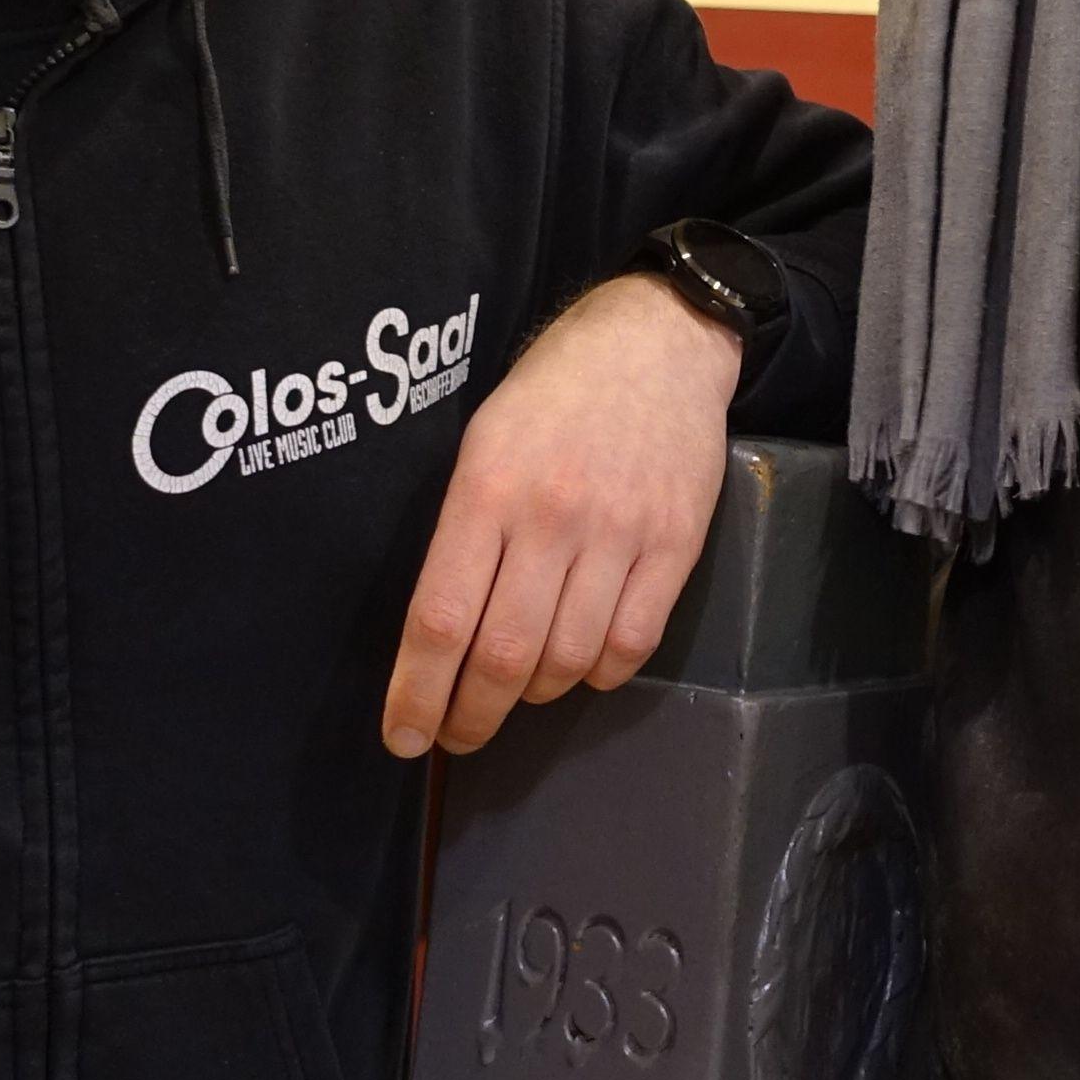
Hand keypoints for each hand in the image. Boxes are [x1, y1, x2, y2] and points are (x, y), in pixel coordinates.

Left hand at [382, 272, 738, 758]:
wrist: (658, 341)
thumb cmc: (552, 391)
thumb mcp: (481, 440)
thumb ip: (462, 531)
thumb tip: (440, 634)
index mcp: (487, 487)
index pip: (441, 618)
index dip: (417, 694)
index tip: (402, 738)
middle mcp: (552, 516)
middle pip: (504, 657)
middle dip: (471, 716)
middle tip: (456, 735)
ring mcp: (620, 533)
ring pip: (568, 661)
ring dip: (535, 695)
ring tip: (519, 688)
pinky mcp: (677, 545)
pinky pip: (630, 646)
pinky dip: (597, 673)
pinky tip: (580, 662)